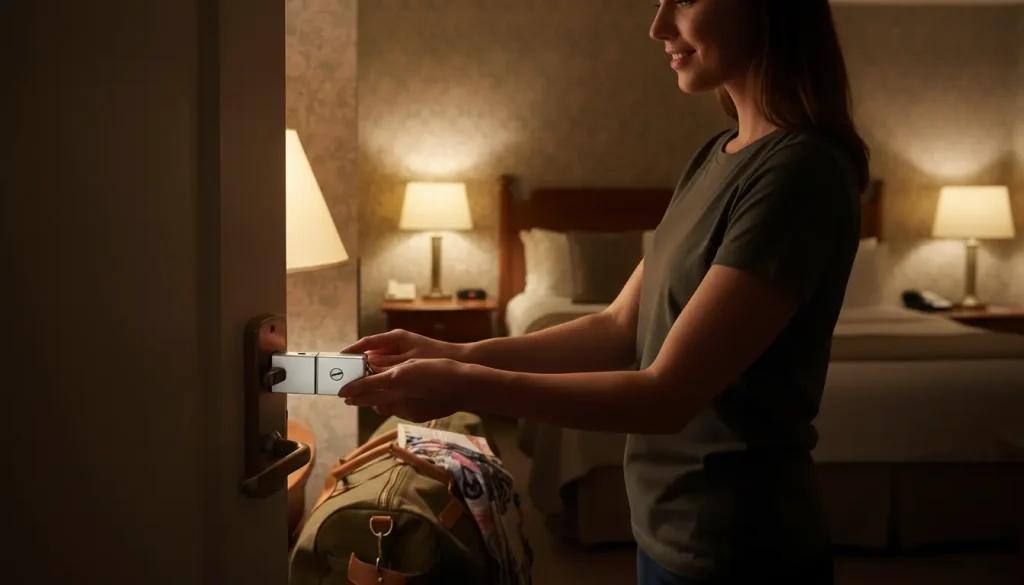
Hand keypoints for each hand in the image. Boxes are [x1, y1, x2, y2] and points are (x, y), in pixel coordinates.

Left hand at [339, 358, 473, 421]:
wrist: (464, 386)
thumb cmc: (441, 367)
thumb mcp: (413, 361)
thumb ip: (390, 366)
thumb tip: (371, 365)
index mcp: (398, 376)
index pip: (367, 384)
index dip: (352, 388)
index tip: (341, 391)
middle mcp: (400, 394)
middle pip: (370, 399)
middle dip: (357, 399)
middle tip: (347, 398)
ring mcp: (408, 408)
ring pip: (383, 408)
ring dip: (374, 403)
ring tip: (369, 398)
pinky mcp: (415, 416)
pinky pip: (397, 411)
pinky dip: (393, 405)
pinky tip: (397, 399)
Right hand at [342, 329, 464, 371]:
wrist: (458, 361)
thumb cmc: (435, 358)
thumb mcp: (409, 362)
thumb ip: (388, 364)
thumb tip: (367, 365)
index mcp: (395, 338)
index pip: (367, 343)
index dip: (352, 351)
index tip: (339, 359)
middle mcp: (396, 342)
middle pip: (370, 352)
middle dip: (357, 364)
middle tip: (343, 376)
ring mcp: (401, 350)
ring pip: (378, 361)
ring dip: (368, 371)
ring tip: (356, 383)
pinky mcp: (406, 359)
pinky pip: (387, 366)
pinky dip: (380, 374)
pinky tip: (376, 386)